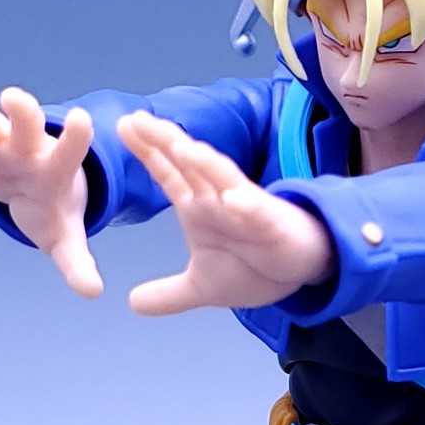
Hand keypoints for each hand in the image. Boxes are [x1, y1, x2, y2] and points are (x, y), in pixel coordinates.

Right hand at [0, 87, 101, 297]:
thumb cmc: (54, 211)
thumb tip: (93, 293)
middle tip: (14, 98)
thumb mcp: (66, 239)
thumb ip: (77, 263)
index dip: (75, 137)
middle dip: (22, 112)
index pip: (69, 152)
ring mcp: (1, 144)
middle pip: (27, 125)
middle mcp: (29, 149)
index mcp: (55, 170)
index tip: (81, 118)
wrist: (38, 186)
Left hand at [117, 113, 333, 314]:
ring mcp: (244, 205)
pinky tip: (235, 200)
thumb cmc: (256, 267)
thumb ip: (168, 294)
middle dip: (164, 140)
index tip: (122, 128)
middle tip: (136, 120)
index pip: (168, 173)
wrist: (301, 271)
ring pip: (222, 176)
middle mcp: (217, 198)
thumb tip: (133, 304)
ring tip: (179, 145)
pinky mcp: (271, 221)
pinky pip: (258, 210)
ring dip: (202, 161)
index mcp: (199, 207)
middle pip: (189, 162)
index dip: (146, 152)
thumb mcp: (202, 288)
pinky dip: (247, 204)